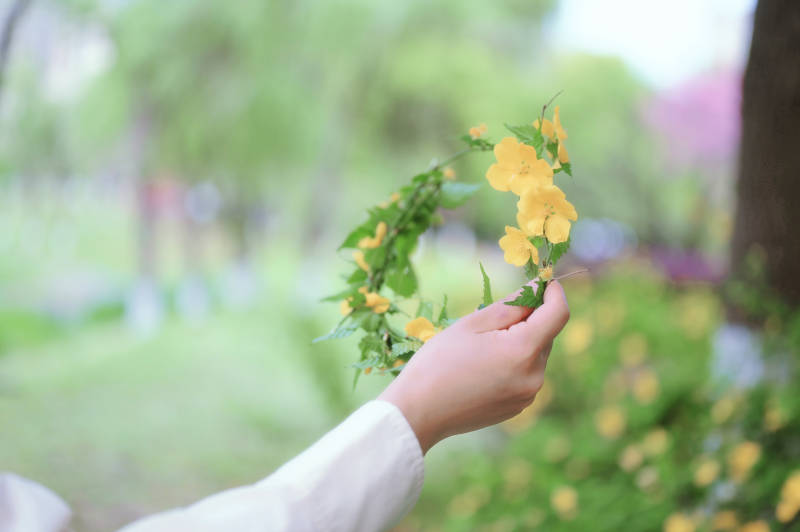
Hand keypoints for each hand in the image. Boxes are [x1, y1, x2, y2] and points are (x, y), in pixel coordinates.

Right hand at [378, 280, 569, 453]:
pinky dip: (514, 362)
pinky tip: (484, 367)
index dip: (553, 293)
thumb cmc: (439, 362)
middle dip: (529, 319)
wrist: (419, 412)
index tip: (543, 281)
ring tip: (482, 347)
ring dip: (521, 341)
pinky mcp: (519, 406)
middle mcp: (534, 376)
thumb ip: (512, 304)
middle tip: (493, 318)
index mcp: (523, 351)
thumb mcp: (473, 323)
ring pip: (536, 354)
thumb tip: (539, 287)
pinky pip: (526, 374)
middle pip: (546, 334)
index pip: (558, 313)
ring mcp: (528, 395)